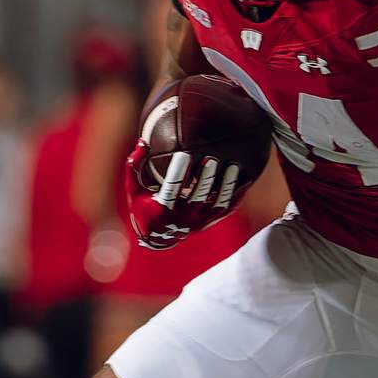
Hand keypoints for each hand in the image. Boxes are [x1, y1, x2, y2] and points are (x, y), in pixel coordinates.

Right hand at [123, 137, 239, 250]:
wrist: (157, 235)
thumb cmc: (143, 204)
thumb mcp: (133, 188)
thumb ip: (135, 165)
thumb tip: (142, 142)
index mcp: (161, 209)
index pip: (171, 188)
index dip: (178, 171)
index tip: (183, 153)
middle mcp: (180, 218)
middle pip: (197, 196)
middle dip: (205, 177)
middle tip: (211, 158)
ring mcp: (197, 222)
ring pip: (216, 203)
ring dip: (225, 185)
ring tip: (233, 166)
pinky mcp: (208, 222)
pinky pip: (225, 209)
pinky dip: (235, 194)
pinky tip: (244, 178)